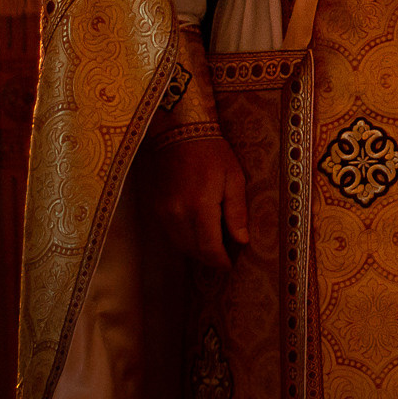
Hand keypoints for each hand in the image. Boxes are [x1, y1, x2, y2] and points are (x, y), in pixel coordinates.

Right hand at [150, 135, 249, 268]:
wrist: (181, 134)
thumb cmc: (213, 154)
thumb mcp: (234, 179)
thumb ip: (237, 212)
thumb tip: (242, 241)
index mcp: (200, 207)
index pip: (209, 248)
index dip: (220, 261)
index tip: (230, 265)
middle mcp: (177, 214)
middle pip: (193, 251)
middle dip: (210, 258)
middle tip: (224, 256)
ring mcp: (163, 212)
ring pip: (180, 245)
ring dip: (196, 250)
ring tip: (213, 245)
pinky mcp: (156, 208)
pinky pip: (171, 234)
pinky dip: (185, 239)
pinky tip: (198, 232)